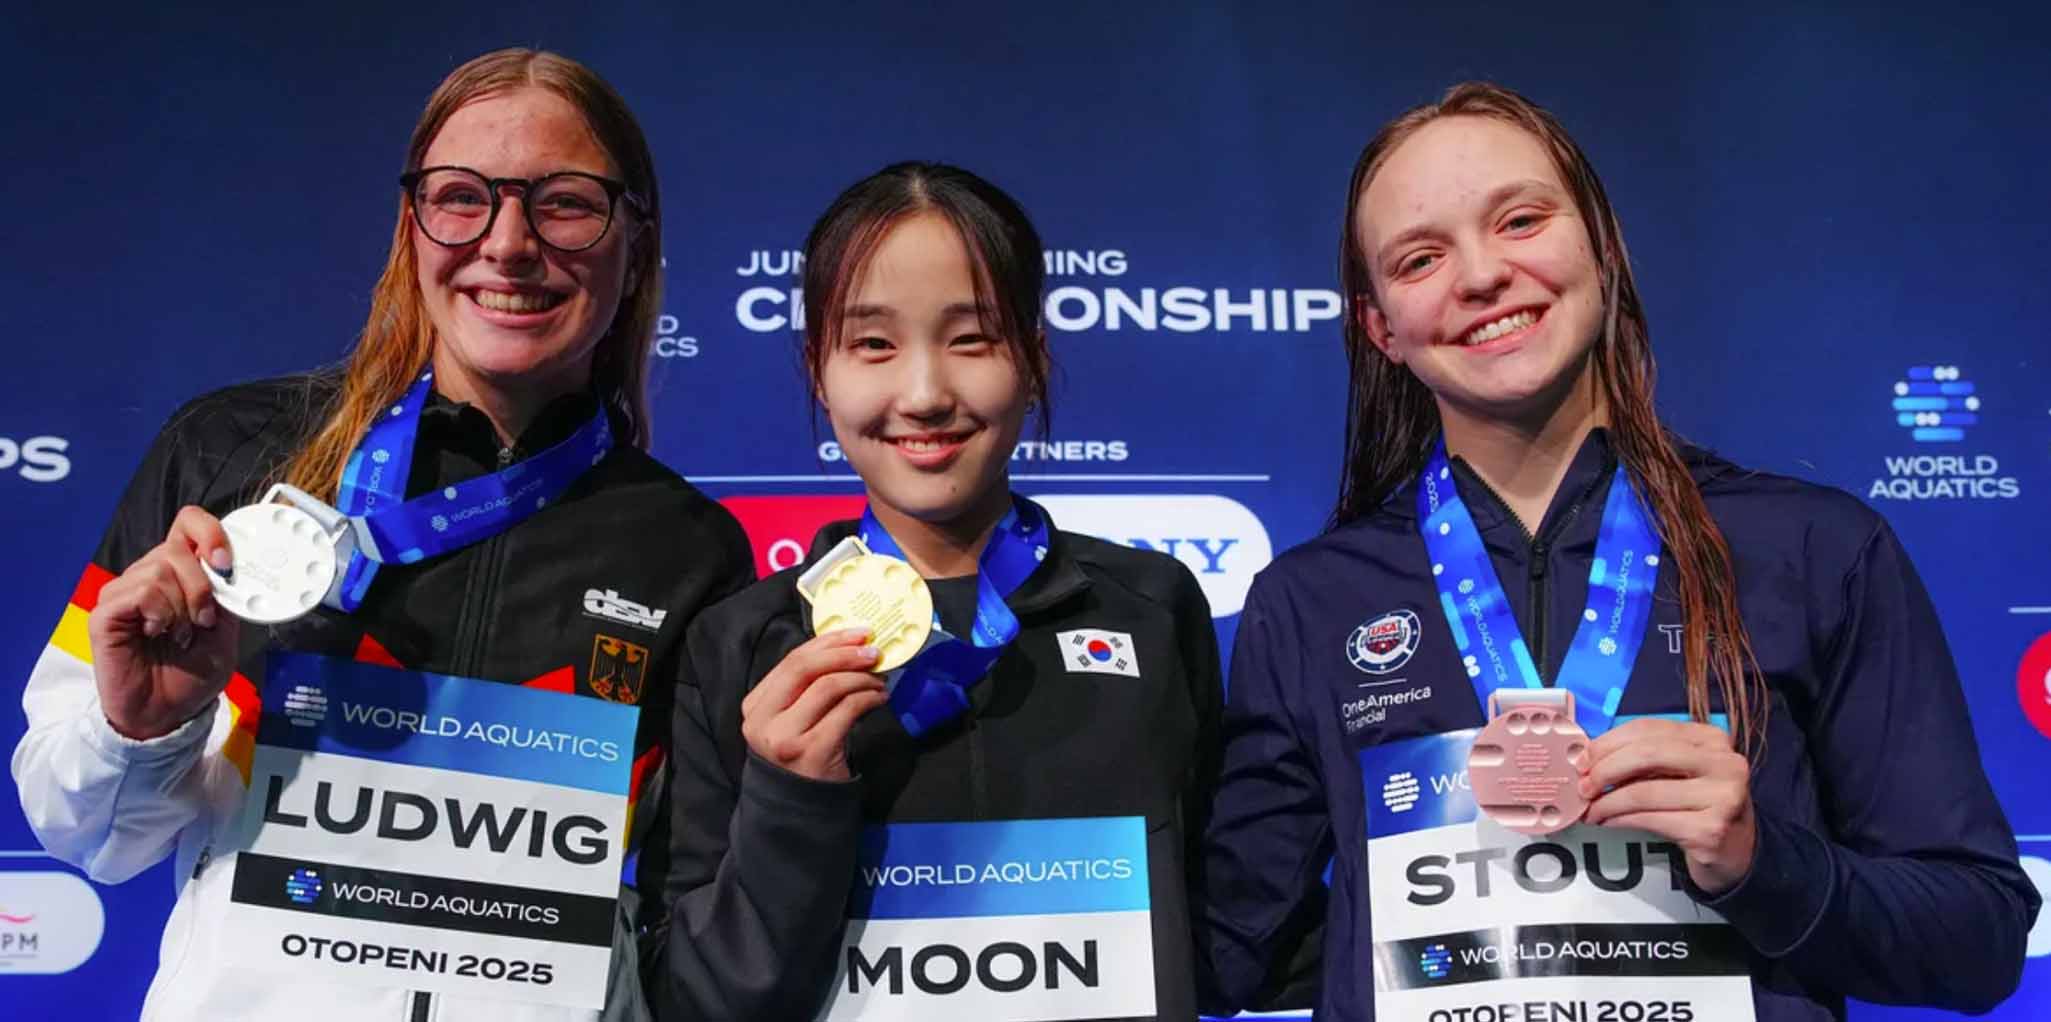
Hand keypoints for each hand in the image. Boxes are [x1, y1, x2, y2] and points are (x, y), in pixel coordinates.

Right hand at [87, 506, 243, 739]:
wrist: (167, 713)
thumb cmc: (192, 674)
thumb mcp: (225, 631)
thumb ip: (227, 596)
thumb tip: (230, 565)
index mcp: (181, 574)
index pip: (188, 524)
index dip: (210, 531)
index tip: (226, 561)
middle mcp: (150, 575)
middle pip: (177, 548)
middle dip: (202, 587)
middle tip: (202, 622)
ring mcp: (125, 592)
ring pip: (160, 569)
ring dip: (182, 608)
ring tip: (178, 636)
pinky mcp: (106, 612)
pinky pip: (140, 592)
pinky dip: (160, 614)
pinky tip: (155, 634)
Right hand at [740, 629, 886, 781]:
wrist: (798, 808)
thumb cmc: (799, 755)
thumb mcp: (790, 719)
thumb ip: (806, 688)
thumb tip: (847, 649)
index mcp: (756, 705)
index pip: (792, 661)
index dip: (828, 642)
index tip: (857, 634)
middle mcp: (764, 720)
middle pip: (805, 668)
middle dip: (844, 654)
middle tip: (873, 651)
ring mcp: (785, 737)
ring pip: (829, 687)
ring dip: (861, 678)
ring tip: (879, 680)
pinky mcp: (812, 751)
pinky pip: (847, 711)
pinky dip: (868, 698)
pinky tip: (879, 698)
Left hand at [1580, 718, 1756, 894]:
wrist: (1737, 852)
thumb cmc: (1698, 805)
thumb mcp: (1679, 772)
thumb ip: (1645, 759)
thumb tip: (1588, 759)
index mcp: (1712, 738)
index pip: (1649, 729)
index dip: (1608, 742)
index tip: (1582, 759)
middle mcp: (1724, 763)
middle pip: (1646, 755)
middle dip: (1604, 770)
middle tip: (1583, 786)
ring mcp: (1722, 797)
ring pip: (1644, 792)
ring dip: (1607, 803)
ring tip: (1590, 810)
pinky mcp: (1711, 830)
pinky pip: (1650, 820)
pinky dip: (1620, 820)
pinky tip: (1606, 822)